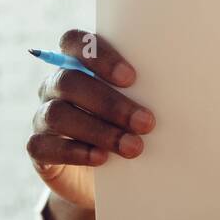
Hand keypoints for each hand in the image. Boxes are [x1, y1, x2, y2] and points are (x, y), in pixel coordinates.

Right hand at [25, 29, 154, 210]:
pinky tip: (101, 158)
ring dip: (99, 130)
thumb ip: (145, 91)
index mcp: (77, 64)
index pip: (74, 42)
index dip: (99, 56)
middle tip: (146, 122)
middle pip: (70, 82)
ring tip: (132, 146)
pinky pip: (44, 146)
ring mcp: (43, 116)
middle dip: (111, 102)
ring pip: (58, 114)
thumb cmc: (128, 128)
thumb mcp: (137, 105)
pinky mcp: (38, 148)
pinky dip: (75, 152)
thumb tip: (180, 89)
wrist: (103, 177)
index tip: (131, 78)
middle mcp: (55, 86)